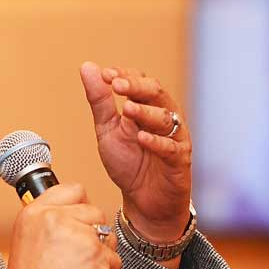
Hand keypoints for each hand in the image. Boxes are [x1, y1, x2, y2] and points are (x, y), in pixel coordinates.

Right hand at [0, 181, 120, 268]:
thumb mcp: (25, 239)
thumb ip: (47, 221)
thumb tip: (72, 214)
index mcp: (36, 212)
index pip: (72, 190)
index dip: (80, 207)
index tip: (79, 223)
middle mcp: (56, 219)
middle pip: (94, 212)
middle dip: (93, 233)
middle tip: (78, 256)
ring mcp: (79, 236)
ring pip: (108, 234)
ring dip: (102, 252)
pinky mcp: (96, 256)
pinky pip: (115, 259)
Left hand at [79, 61, 191, 241]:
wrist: (144, 201)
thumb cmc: (129, 164)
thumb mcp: (108, 130)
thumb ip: (100, 101)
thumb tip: (88, 67)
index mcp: (147, 107)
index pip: (140, 82)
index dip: (125, 76)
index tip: (105, 75)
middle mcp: (165, 118)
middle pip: (156, 94)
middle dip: (136, 87)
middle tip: (117, 84)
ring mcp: (174, 139)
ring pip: (166, 118)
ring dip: (145, 112)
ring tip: (127, 109)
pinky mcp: (180, 161)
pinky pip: (171, 148)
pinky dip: (157, 142)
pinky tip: (142, 137)